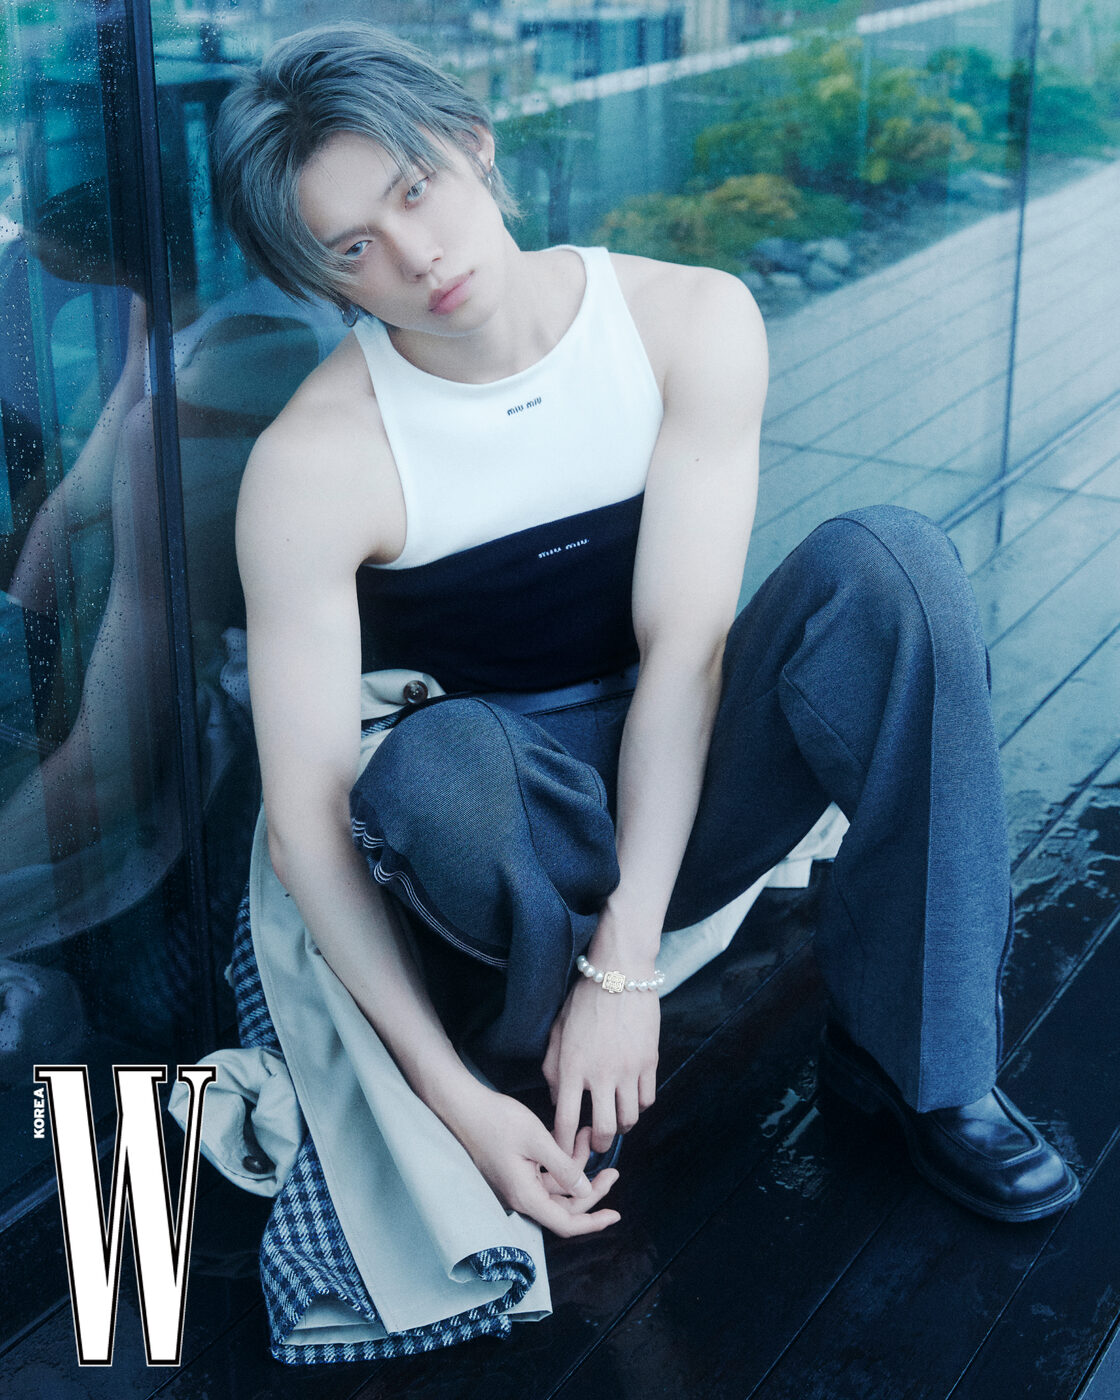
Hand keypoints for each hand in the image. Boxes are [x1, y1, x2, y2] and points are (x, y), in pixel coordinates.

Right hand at [448, 1082, 619, 1236]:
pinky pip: (545, 1177)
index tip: (616, 1214)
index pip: (566, 1223)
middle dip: (591, 1190)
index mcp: (525, 1196)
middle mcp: (520, 1197)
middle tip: (612, 1170)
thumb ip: (564, 1168)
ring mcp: (516, 1185)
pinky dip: (561, 1162)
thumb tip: (586, 1192)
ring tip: (587, 1137)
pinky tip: (570, 1139)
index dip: (593, 1222)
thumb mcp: (537, 1141)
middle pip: (564, 1208)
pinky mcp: (514, 1172)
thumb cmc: (497, 1120)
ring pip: (556, 1189)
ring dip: (576, 1168)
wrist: (463, 1106)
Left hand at [543, 972, 659, 1155]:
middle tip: (596, 1143)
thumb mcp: (557, 1032)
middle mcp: (601, 1073)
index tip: (564, 1153)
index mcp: (572, 1066)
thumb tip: (558, 1101)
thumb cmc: (583, 1001)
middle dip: (599, 1145)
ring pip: (629, 1119)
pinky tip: (631, 1099)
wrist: (619, 974)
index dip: (564, 1144)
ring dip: (621, 1126)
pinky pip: (647, 1099)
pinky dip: (639, 1106)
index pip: (566, 1119)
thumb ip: (553, 1069)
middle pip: (604, 1129)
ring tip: (615, 1121)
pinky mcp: (649, 1061)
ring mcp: (628, 1069)